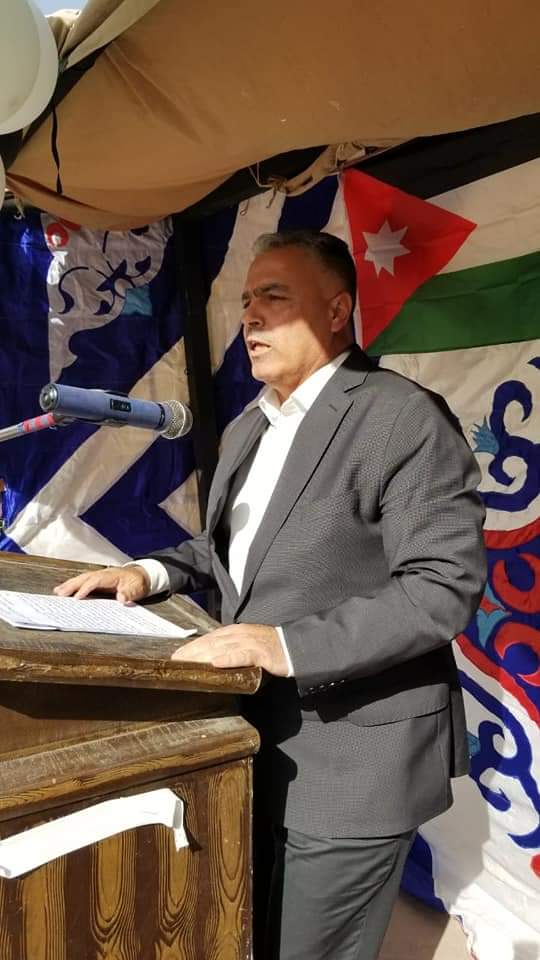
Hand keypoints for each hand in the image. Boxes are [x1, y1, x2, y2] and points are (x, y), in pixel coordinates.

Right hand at [54, 565, 150, 602]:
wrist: (142, 576)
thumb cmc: (138, 583)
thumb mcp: (137, 589)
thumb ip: (130, 594)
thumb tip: (122, 599)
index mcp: (112, 576)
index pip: (96, 581)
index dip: (86, 588)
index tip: (77, 597)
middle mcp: (104, 574)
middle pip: (85, 578)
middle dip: (72, 585)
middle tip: (60, 593)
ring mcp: (100, 576)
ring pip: (82, 578)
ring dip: (70, 584)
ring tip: (58, 591)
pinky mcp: (99, 581)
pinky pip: (84, 582)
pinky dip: (74, 585)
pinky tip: (66, 590)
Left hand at [171, 623, 288, 675]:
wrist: (296, 647)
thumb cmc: (271, 649)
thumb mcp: (248, 645)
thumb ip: (231, 649)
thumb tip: (212, 659)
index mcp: (235, 631)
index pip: (209, 638)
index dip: (192, 647)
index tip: (177, 656)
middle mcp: (240, 633)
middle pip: (211, 642)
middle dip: (192, 652)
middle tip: (175, 661)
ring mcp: (250, 641)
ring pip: (222, 648)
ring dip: (204, 655)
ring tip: (188, 662)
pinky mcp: (261, 652)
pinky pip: (242, 655)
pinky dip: (228, 658)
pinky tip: (216, 663)